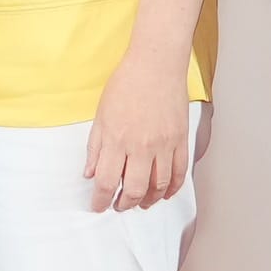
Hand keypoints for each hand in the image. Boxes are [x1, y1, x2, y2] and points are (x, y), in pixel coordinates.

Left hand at [84, 60, 193, 212]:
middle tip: (118, 206)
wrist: (156, 64)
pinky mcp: (181, 140)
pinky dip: (172, 189)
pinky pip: (179, 173)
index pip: (107, 181)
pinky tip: (163, 194)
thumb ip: (95, 147)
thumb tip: (90, 174)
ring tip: (140, 203)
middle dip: (124, 204)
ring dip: (148, 200)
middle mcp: (142, 146)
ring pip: (159, 186)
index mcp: (117, 139)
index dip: (101, 200)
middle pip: (135, 190)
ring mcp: (165, 145)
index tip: (97, 205)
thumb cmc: (127, 84)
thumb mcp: (101, 115)